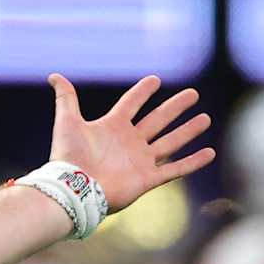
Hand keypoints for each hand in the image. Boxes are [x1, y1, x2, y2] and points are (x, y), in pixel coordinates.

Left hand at [48, 74, 215, 211]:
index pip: (131, 104)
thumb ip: (66, 98)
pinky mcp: (147, 179)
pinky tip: (210, 153)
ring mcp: (140, 161)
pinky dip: (193, 161)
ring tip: (205, 118)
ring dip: (188, 130)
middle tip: (192, 94)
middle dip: (175, 107)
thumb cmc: (68, 157)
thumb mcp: (67, 122)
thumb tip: (54, 75)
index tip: (154, 80)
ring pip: (170, 141)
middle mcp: (129, 142)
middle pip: (157, 120)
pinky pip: (175, 168)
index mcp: (112, 127)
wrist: (73, 189)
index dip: (141, 92)